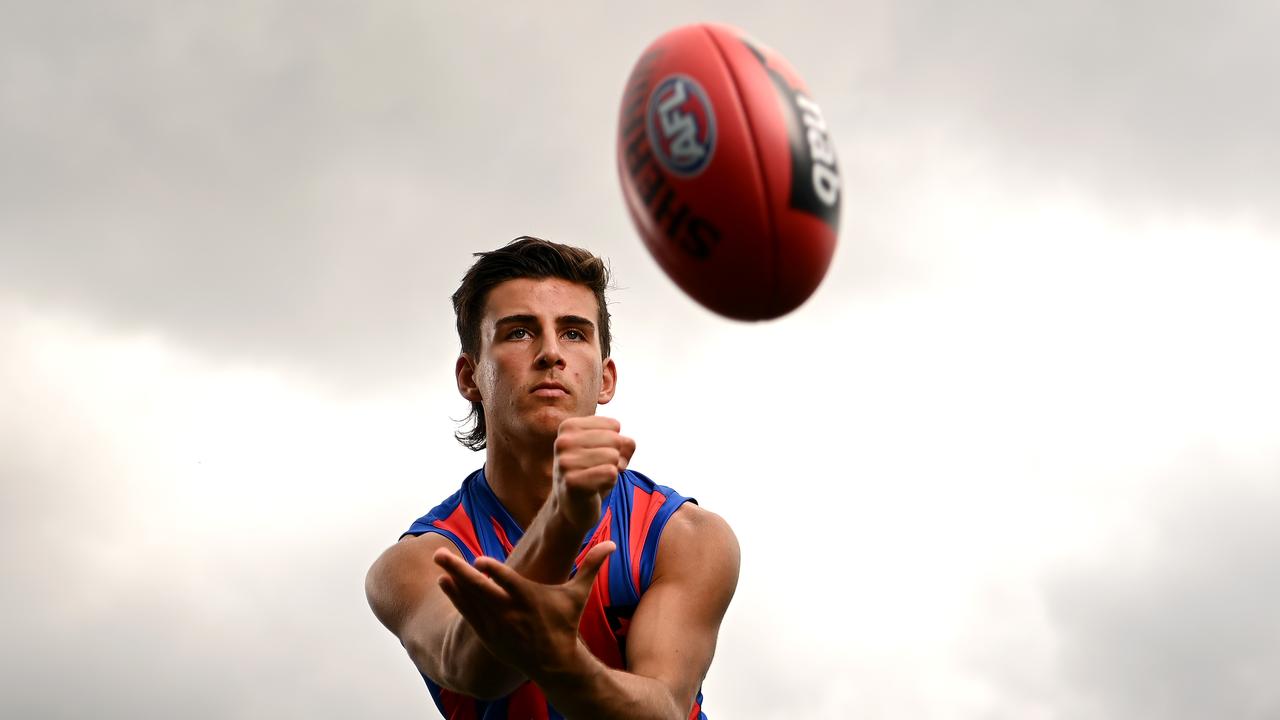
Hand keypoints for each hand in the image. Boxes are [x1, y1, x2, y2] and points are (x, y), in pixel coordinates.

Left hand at [434, 541, 616, 678]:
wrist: (554, 663)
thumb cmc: (565, 624)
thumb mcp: (578, 595)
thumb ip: (591, 566)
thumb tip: (612, 542)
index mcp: (531, 599)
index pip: (509, 583)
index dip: (494, 572)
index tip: (478, 560)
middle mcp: (510, 612)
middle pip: (480, 589)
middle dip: (458, 571)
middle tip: (440, 554)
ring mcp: (497, 625)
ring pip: (470, 600)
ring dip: (452, 581)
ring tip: (439, 563)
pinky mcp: (488, 634)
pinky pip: (467, 614)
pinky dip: (456, 598)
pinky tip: (444, 582)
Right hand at [552, 416, 634, 530]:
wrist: (572, 507)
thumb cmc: (592, 473)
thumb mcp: (607, 450)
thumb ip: (624, 442)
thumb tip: (627, 444)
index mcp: (569, 426)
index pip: (614, 425)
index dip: (615, 444)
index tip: (598, 456)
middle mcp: (563, 441)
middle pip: (615, 440)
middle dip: (615, 458)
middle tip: (598, 470)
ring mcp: (565, 462)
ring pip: (613, 456)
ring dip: (611, 471)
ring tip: (595, 479)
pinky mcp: (571, 481)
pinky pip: (611, 473)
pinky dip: (609, 483)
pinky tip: (594, 489)